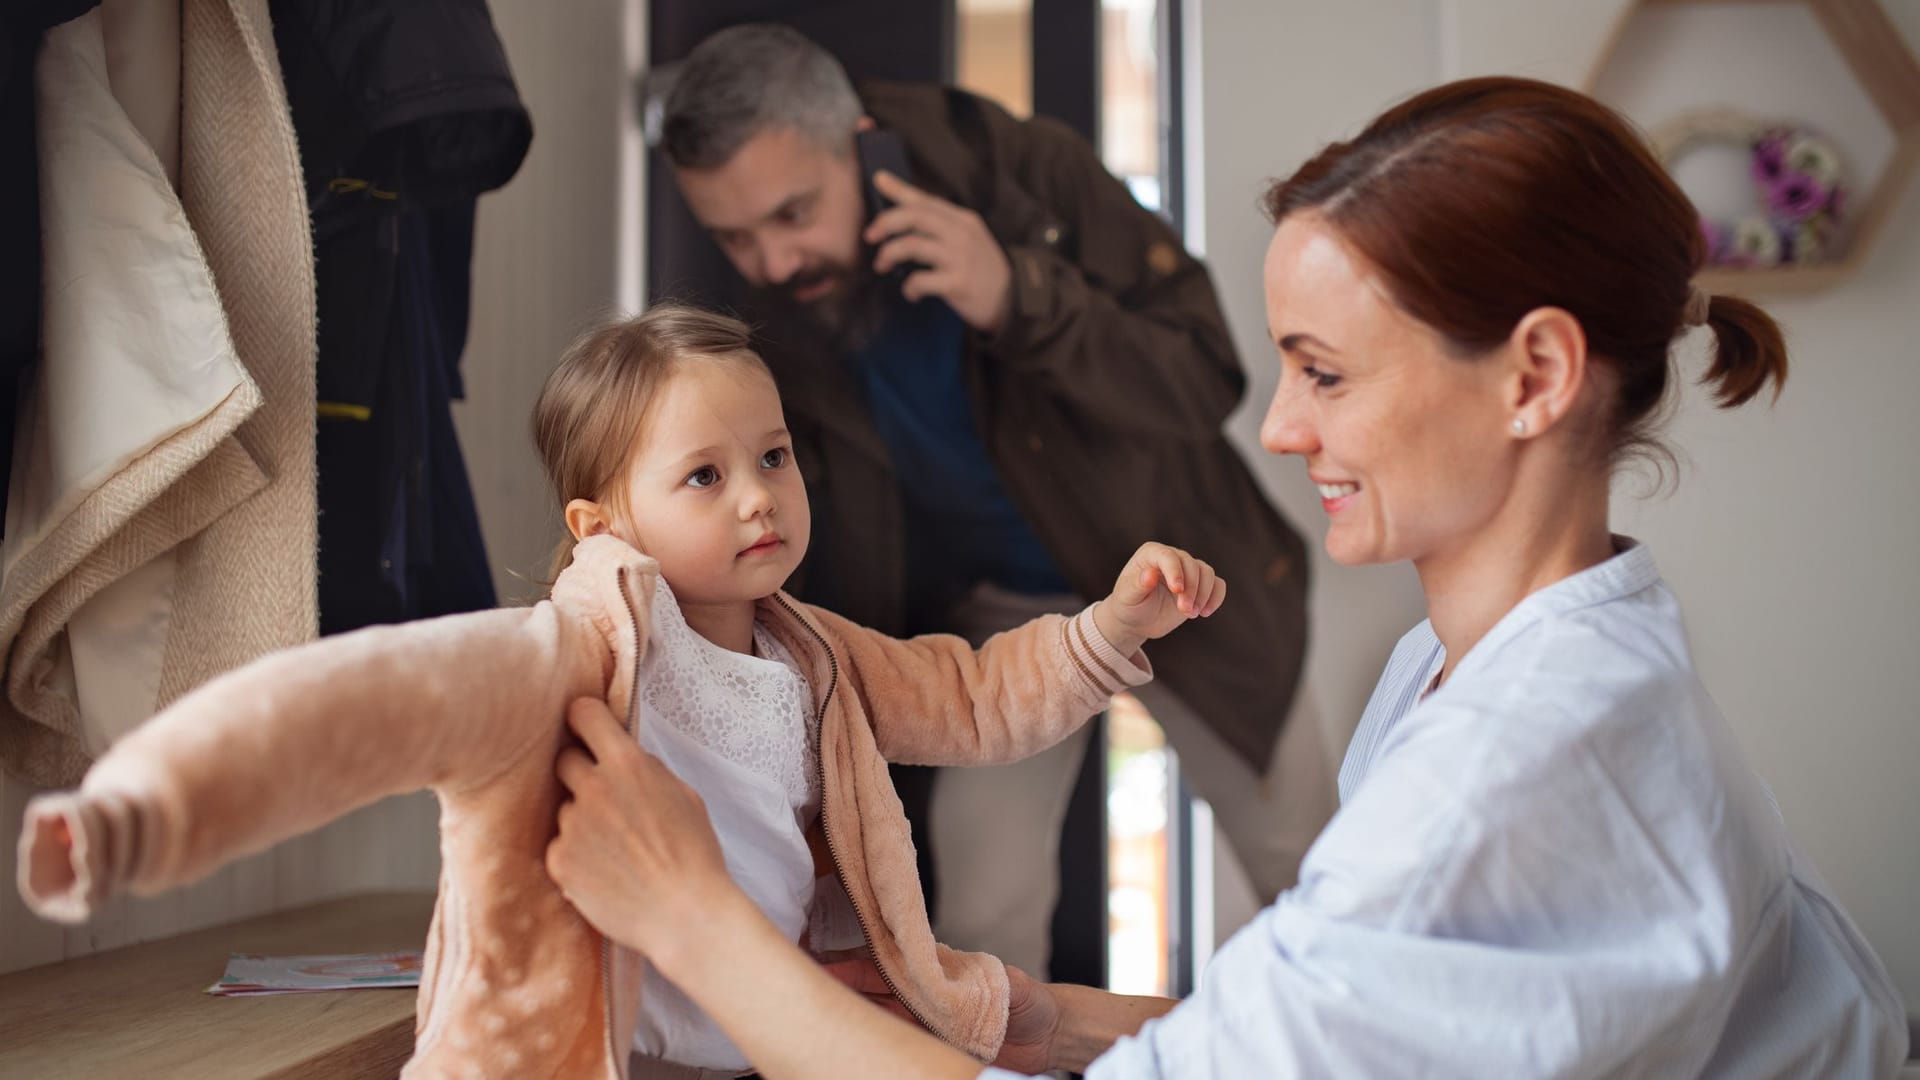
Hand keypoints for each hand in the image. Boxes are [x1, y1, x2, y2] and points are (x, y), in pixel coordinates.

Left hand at [545, 697, 741, 971]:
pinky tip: (605, 871)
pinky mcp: (559, 861)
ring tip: (616, 849)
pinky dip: (576, 855)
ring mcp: (572, 826)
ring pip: (566, 809)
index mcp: (628, 765)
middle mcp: (593, 789)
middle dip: (580, 772)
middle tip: (603, 795)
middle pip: (564, 760)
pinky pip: (560, 845)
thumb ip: (647, 769)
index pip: (584, 714)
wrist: (685, 913)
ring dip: (583, 820)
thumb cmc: (694, 854)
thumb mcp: (683, 795)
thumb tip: (623, 755)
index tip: (583, 724)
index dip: (582, 717)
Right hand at [826, 954, 1060, 1073]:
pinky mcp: (927, 1049)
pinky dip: (873, 1044)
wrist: (1045, 1036)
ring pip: (876, 1018)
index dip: (856, 963)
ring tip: (819, 1018)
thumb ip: (1002, 981)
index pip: (888, 963)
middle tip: (809, 991)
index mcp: (935, 970)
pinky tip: (851, 1047)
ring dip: (850, 1016)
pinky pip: (894, 1046)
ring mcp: (922, 1023)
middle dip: (840, 988)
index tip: (825, 963)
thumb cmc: (1028, 1002)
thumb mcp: (1015, 986)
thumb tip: (997, 976)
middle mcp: (922, 995)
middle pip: (871, 990)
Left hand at [864, 170, 1012, 332]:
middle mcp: (961, 233)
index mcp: (962, 218)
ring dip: (889, 254)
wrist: (1011, 299)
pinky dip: (909, 288)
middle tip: (870, 236)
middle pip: (915, 216)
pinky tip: (911, 293)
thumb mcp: (966, 238)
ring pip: (912, 246)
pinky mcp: (958, 282)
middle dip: (886, 223)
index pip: (925, 199)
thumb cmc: (980, 268)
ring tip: (882, 265)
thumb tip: (903, 213)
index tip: (877, 179)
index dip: (899, 189)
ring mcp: (960, 257)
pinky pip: (921, 280)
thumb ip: (938, 224)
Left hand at [1093, 542, 1225, 652]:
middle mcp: (1172, 557)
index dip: (1175, 571)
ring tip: (1191, 614)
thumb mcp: (1128, 597)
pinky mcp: (1200, 585)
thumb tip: (1150, 574)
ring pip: (1207, 573)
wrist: (1138, 620)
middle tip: (1185, 611)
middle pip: (1192, 565)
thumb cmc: (1129, 605)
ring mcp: (1188, 570)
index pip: (1168, 556)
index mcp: (1151, 554)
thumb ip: (1137, 585)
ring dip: (1204, 594)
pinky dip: (1216, 597)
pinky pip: (1218, 584)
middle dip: (1191, 589)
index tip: (1177, 590)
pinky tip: (1205, 613)